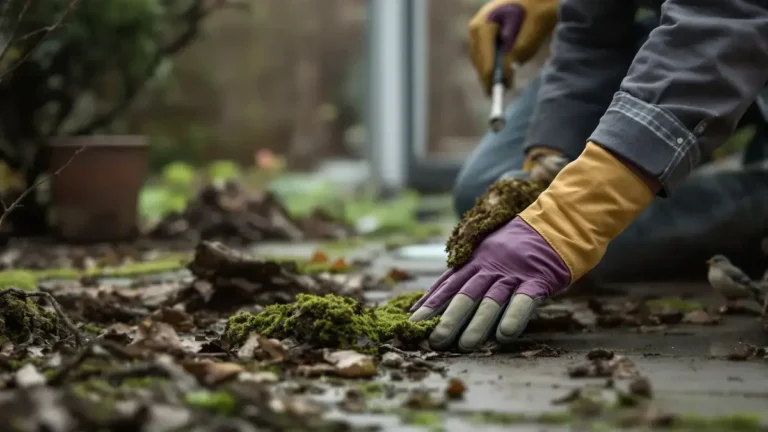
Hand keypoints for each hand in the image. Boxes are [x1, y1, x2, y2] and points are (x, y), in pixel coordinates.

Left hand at [409, 216, 568, 350]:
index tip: (414, 321)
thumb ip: (467, 273)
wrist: (558, 223)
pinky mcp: (538, 279)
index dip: (431, 302)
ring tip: (465, 345)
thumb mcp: (488, 252)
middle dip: (449, 318)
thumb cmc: (519, 245)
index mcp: (476, 260)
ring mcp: (514, 273)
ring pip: (491, 300)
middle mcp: (491, 267)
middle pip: (466, 294)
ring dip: (477, 324)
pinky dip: (513, 317)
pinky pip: (524, 300)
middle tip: (434, 340)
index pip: (449, 283)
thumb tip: (436, 296)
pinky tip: (504, 335)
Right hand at [468, 0, 557, 94]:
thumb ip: (517, 53)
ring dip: (490, 71)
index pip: (484, 59)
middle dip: (488, 77)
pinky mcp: (482, 33)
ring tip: (504, 84)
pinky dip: (492, 63)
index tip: (493, 94)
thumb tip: (504, 75)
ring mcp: (477, 29)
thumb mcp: (532, 31)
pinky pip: (484, 54)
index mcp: (484, 24)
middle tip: (497, 94)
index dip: (489, 77)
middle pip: (479, 61)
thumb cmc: (538, 9)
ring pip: (480, 59)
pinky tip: (502, 71)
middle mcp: (475, 27)